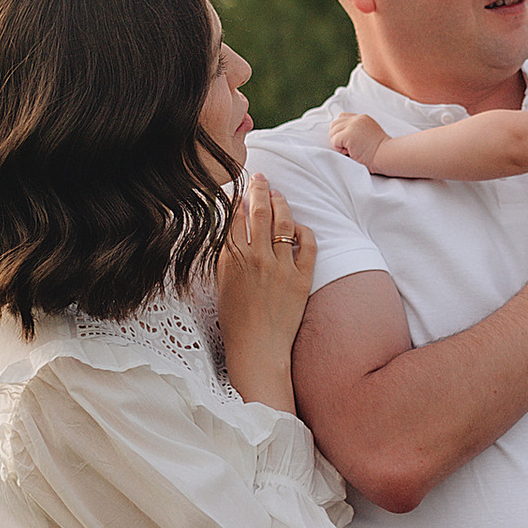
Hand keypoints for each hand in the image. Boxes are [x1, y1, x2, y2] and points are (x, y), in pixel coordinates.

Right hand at [215, 174, 314, 411]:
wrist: (257, 349)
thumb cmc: (236, 320)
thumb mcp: (222, 282)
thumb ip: (228, 255)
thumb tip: (234, 229)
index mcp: (232, 258)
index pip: (235, 216)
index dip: (238, 197)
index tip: (241, 187)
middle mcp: (255, 258)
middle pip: (258, 211)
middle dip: (259, 189)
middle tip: (261, 177)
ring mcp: (280, 267)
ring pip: (282, 222)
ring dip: (281, 204)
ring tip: (279, 196)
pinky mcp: (300, 278)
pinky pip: (306, 244)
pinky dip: (303, 231)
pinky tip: (299, 226)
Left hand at [328, 109, 390, 168]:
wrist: (387, 155)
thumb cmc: (380, 151)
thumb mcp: (369, 134)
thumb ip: (358, 131)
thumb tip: (343, 137)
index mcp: (362, 118)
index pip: (342, 118)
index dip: (341, 130)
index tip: (348, 141)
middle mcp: (356, 119)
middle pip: (335, 124)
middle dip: (337, 137)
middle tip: (348, 148)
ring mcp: (352, 125)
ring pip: (333, 132)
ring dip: (338, 144)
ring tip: (351, 150)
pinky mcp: (348, 134)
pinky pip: (334, 141)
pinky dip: (339, 149)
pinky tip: (351, 152)